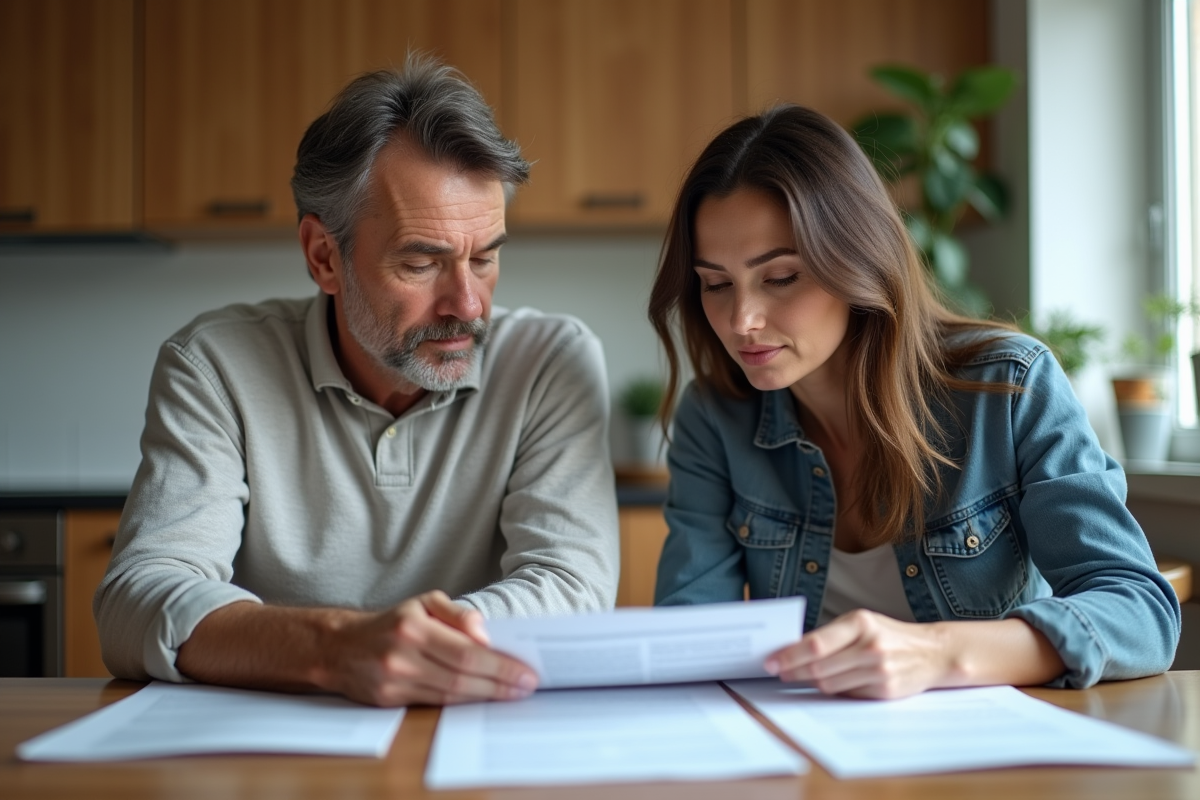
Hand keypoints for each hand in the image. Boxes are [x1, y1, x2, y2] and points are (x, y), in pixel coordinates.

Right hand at [319, 590, 538, 706]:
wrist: (341, 647)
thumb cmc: (391, 623)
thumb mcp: (423, 603)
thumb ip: (457, 614)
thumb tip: (485, 634)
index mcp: (413, 628)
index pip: (467, 653)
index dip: (500, 666)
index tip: (526, 672)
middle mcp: (402, 656)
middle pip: (462, 678)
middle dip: (500, 684)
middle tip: (528, 686)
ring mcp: (395, 682)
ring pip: (450, 695)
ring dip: (486, 697)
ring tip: (512, 694)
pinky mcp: (390, 700)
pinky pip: (435, 704)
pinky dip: (463, 703)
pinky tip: (482, 699)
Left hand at [764, 610, 950, 698]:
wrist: (932, 653)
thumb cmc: (888, 635)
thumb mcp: (863, 623)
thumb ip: (831, 635)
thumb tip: (792, 649)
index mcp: (861, 623)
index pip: (816, 644)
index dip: (789, 655)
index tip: (770, 661)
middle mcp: (870, 646)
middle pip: (819, 667)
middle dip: (792, 671)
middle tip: (777, 672)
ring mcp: (878, 670)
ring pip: (829, 683)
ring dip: (810, 682)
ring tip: (798, 676)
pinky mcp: (884, 691)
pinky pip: (847, 694)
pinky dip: (833, 689)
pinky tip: (826, 683)